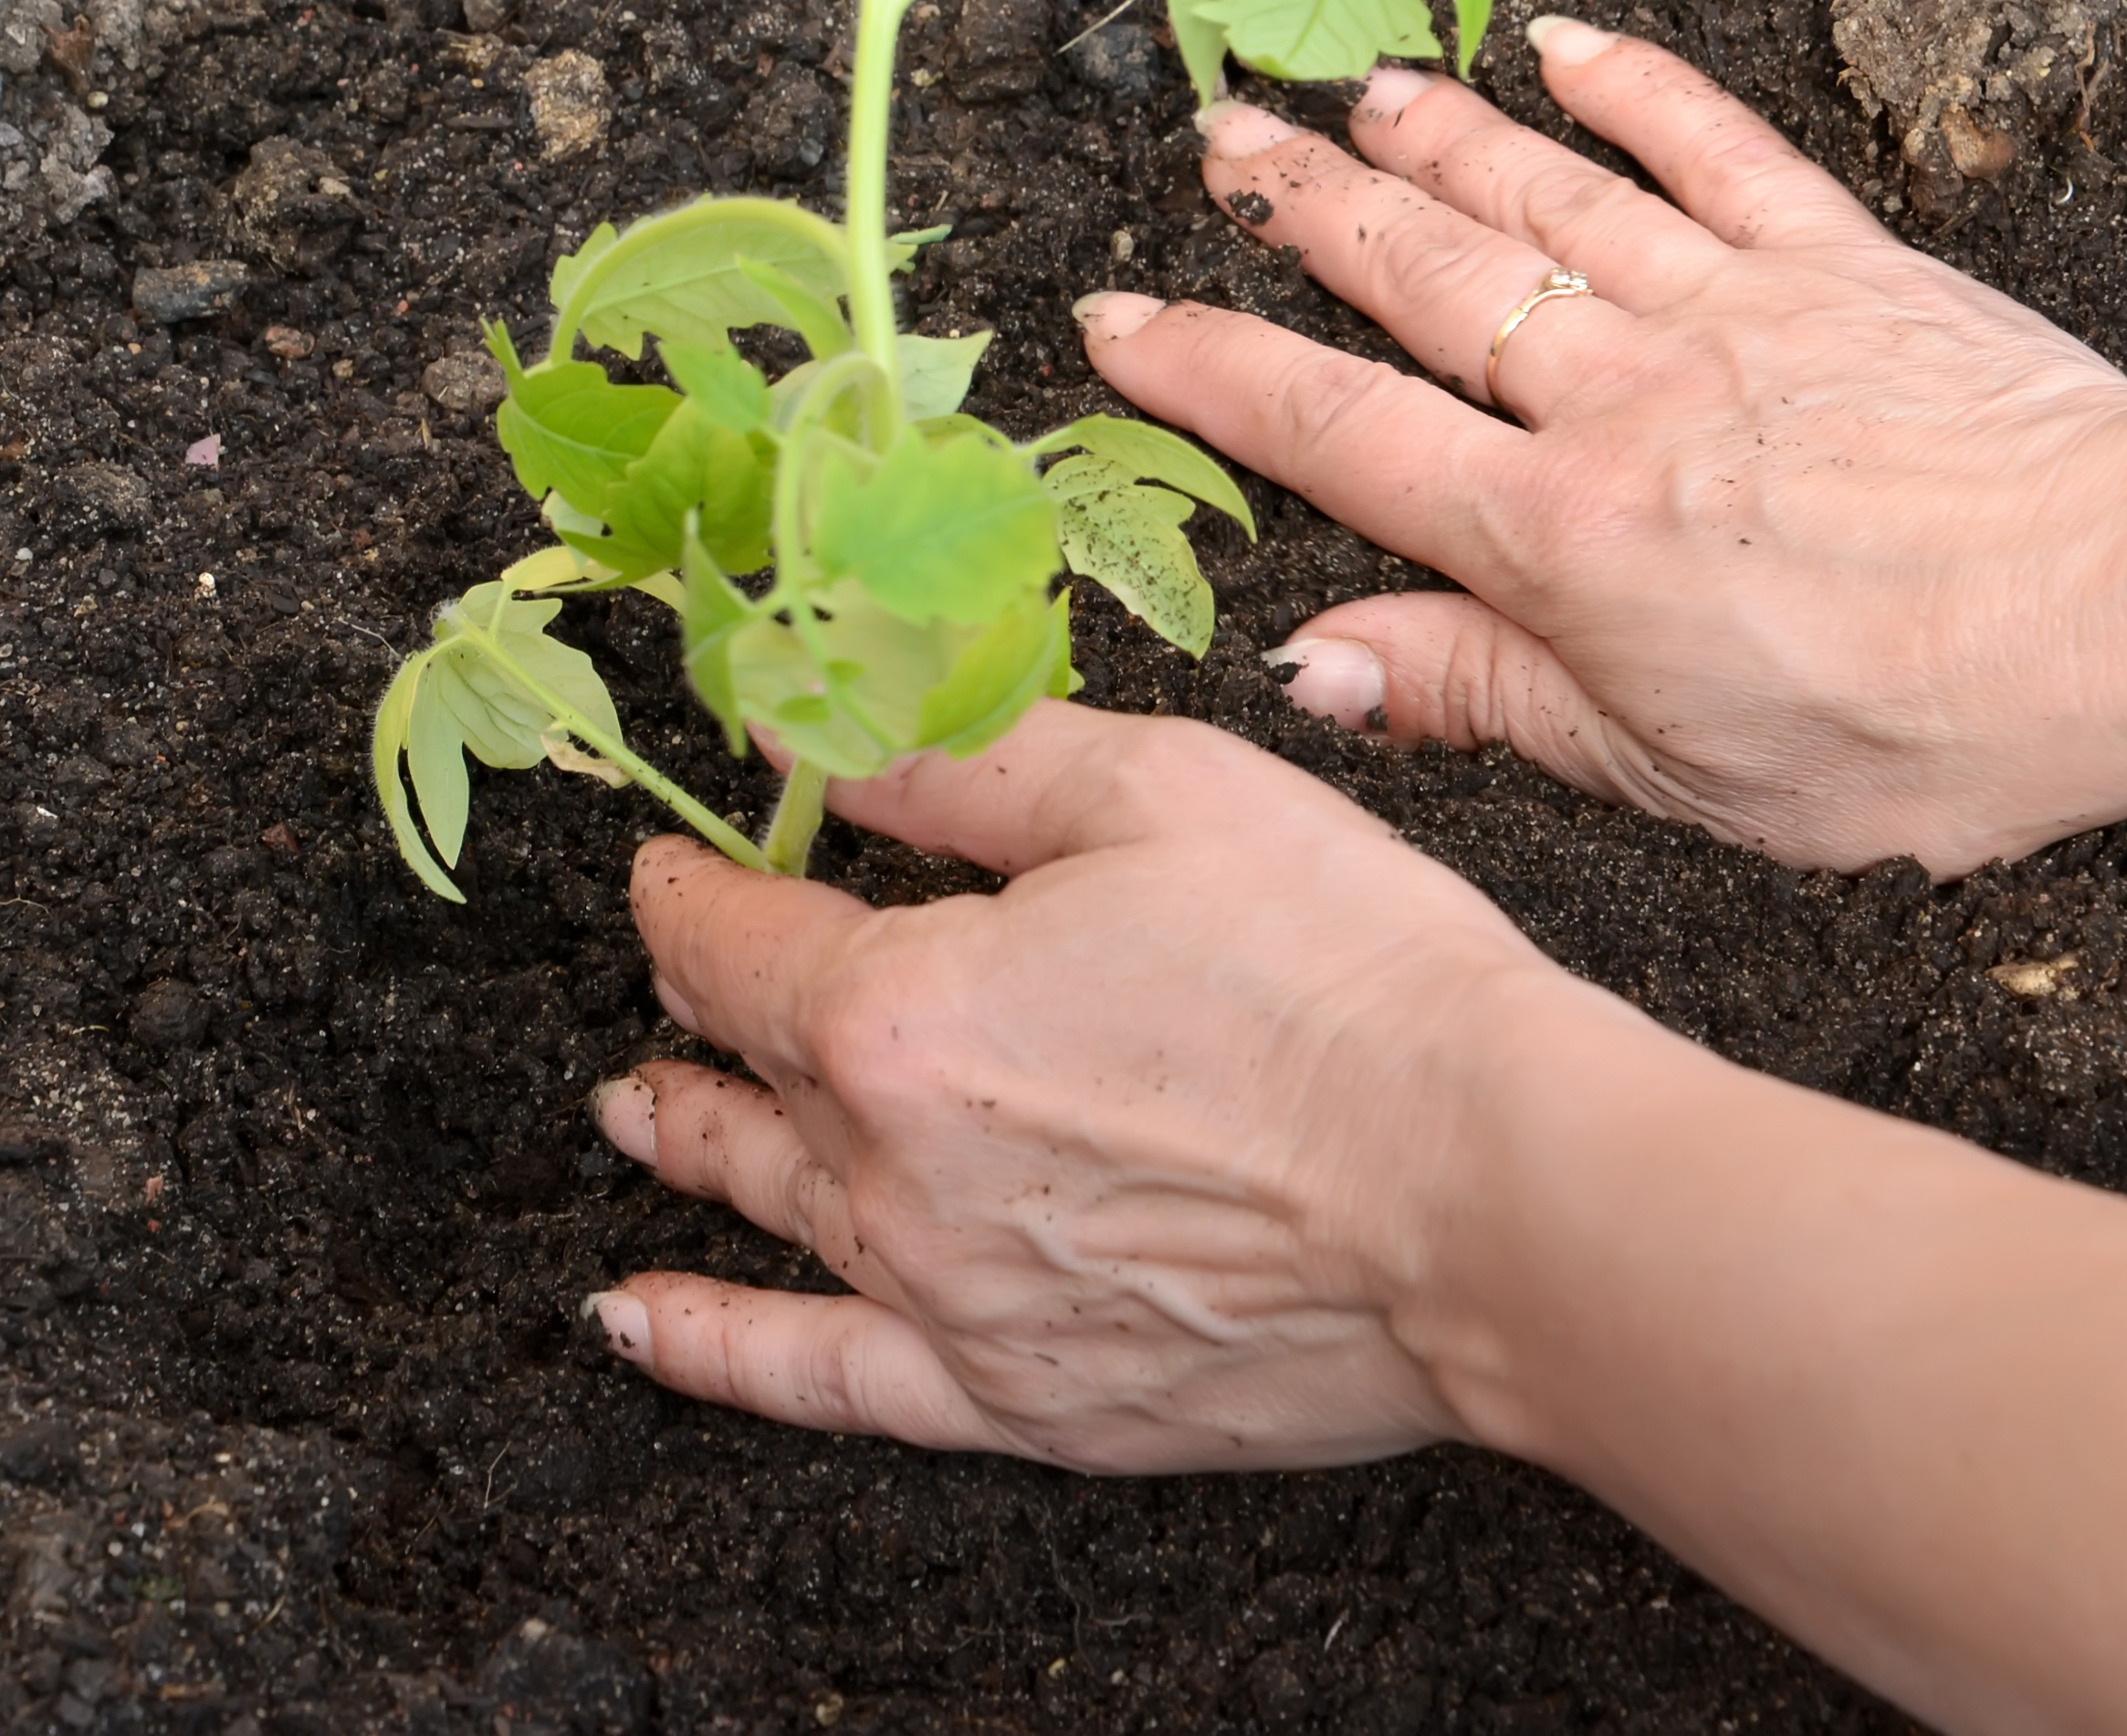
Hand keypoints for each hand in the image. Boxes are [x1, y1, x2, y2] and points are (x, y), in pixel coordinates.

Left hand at [582, 701, 1582, 1468]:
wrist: (1492, 1194)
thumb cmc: (1348, 976)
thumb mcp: (1154, 791)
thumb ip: (956, 761)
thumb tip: (805, 729)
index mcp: (899, 1008)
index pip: (737, 937)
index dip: (691, 883)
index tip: (676, 856)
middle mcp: (889, 1168)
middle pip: (746, 1070)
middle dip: (698, 1003)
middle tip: (678, 969)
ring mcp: (948, 1298)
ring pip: (768, 1211)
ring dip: (686, 1146)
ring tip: (635, 1113)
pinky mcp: (1023, 1398)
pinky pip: (816, 1381)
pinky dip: (710, 1349)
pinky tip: (635, 1323)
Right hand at [1085, 18, 2126, 874]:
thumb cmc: (1921, 728)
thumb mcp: (1669, 770)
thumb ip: (1482, 696)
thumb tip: (1316, 664)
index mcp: (1557, 537)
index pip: (1336, 435)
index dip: (1211, 373)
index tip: (1117, 322)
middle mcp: (1618, 399)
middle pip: (1421, 279)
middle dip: (1300, 209)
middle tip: (1216, 146)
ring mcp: (1731, 314)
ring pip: (1544, 196)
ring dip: (1436, 138)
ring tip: (1348, 91)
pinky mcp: (1847, 268)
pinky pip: (1718, 152)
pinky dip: (1637, 90)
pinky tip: (1565, 45)